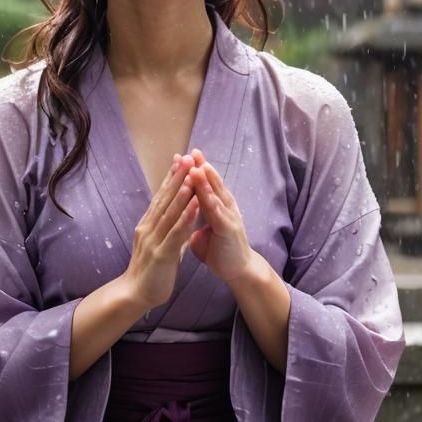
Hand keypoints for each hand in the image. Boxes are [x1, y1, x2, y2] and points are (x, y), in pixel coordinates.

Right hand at [122, 154, 199, 310]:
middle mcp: (149, 228)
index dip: (171, 179)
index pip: (161, 198)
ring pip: (170, 212)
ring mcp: (154, 240)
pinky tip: (194, 206)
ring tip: (191, 175)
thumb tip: (181, 224)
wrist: (133, 296)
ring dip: (181, 193)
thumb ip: (169, 234)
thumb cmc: (149, 273)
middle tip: (185, 157)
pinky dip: (185, 217)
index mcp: (148, 226)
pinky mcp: (161, 254)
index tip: (180, 161)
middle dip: (176, 178)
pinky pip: (175, 233)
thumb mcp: (160, 247)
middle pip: (164, 199)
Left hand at [178, 149, 253, 282]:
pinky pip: (218, 214)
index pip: (205, 184)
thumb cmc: (221, 249)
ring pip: (216, 195)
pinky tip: (204, 194)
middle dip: (202, 166)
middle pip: (212, 183)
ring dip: (207, 181)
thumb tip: (183, 212)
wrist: (238, 270)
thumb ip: (196, 218)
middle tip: (192, 151)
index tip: (182, 156)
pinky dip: (211, 203)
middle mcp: (225, 207)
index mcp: (217, 206)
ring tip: (198, 166)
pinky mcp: (228, 229)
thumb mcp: (205, 229)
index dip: (194, 169)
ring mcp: (228, 216)